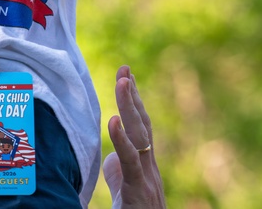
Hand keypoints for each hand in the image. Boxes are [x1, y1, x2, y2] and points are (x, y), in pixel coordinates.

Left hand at [103, 66, 166, 208]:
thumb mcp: (122, 189)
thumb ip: (119, 170)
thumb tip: (111, 156)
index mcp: (144, 165)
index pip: (140, 126)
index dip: (133, 100)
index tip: (126, 74)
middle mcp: (150, 168)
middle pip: (142, 124)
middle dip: (132, 95)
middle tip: (124, 69)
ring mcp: (147, 179)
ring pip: (140, 137)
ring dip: (130, 107)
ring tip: (123, 82)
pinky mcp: (139, 192)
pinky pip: (131, 162)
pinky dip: (122, 140)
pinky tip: (112, 121)